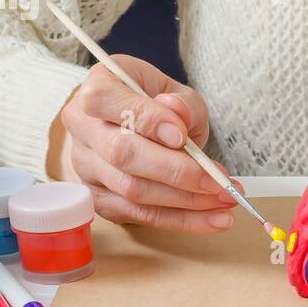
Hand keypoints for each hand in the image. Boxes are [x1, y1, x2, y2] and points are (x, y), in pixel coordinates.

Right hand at [50, 55, 240, 230]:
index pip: (105, 100)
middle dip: (176, 171)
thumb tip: (177, 113)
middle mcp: (82, 127)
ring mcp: (86, 166)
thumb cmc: (155, 105)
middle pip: (121, 154)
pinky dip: (181, 219)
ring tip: (225, 199)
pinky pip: (140, 215)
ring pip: (131, 190)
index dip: (145, 119)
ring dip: (186, 200)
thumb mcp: (174, 92)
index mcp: (97, 87)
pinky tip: (213, 219)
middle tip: (218, 180)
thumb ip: (182, 102)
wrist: (131, 125)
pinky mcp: (99, 198)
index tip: (182, 136)